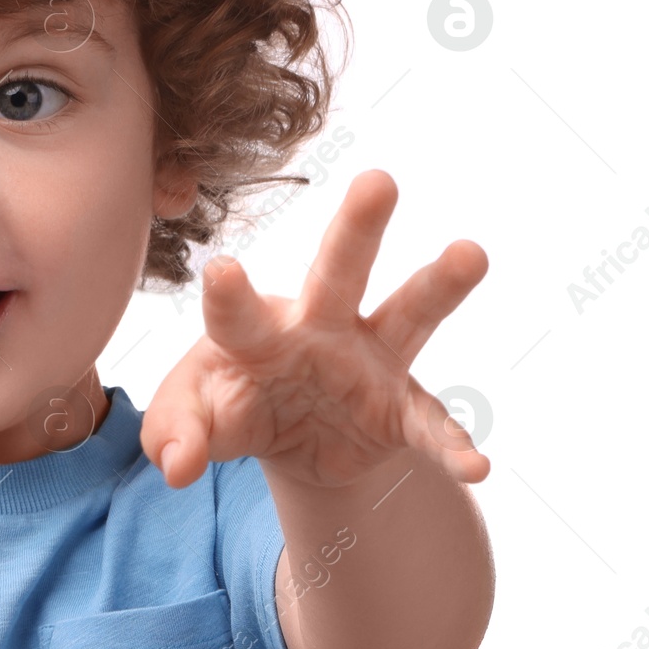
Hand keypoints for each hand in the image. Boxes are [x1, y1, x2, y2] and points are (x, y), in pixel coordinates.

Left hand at [140, 169, 489, 491]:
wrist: (290, 440)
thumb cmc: (228, 407)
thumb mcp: (193, 419)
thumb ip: (174, 435)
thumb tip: (176, 468)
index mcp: (254, 329)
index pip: (235, 311)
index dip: (228, 293)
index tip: (222, 270)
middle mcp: (318, 329)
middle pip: (336, 273)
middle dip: (356, 229)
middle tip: (377, 180)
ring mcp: (368, 363)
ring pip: (406, 314)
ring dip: (437, 285)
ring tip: (471, 252)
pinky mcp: (400, 410)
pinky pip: (431, 426)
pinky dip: (452, 445)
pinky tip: (475, 465)